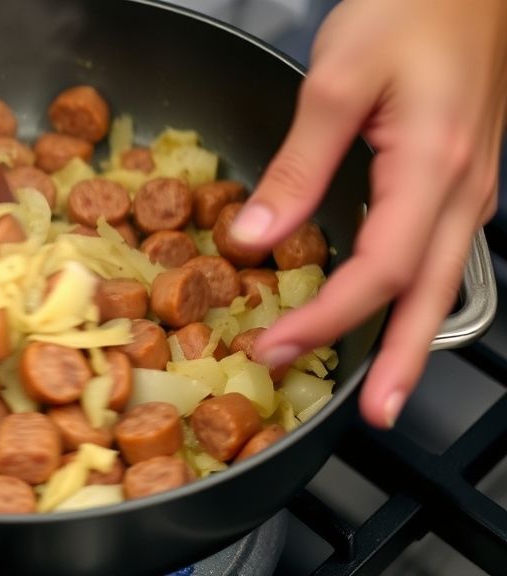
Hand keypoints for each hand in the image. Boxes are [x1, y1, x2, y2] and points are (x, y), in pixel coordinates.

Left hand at [228, 0, 505, 427]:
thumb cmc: (411, 9)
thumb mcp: (338, 80)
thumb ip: (297, 166)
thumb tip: (254, 237)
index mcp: (435, 166)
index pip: (381, 269)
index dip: (328, 319)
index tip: (276, 347)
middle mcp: (463, 188)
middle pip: (433, 296)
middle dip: (400, 362)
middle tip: (372, 416)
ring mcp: (468, 186)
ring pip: (440, 280)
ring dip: (408, 336)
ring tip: (378, 386)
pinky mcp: (458, 178)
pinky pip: (436, 253)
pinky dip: (408, 294)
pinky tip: (382, 312)